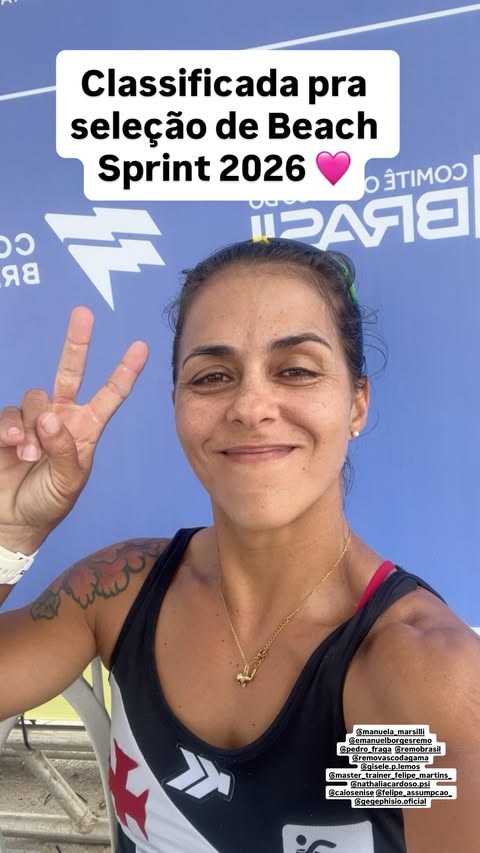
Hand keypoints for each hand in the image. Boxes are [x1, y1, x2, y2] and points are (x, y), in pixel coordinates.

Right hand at [0, 307, 148, 552]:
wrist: (12, 521)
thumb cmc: (48, 502)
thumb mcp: (69, 482)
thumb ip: (65, 450)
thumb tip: (50, 417)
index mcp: (86, 429)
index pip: (109, 395)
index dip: (124, 372)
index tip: (141, 347)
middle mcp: (61, 416)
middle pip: (69, 371)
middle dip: (77, 342)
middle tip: (84, 313)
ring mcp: (32, 419)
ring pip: (35, 397)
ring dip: (32, 426)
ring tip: (30, 455)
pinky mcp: (5, 425)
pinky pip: (9, 413)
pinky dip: (11, 428)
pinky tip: (13, 446)